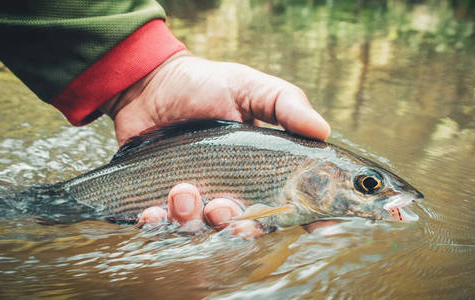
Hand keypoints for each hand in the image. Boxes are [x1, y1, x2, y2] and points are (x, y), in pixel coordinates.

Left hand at [102, 51, 332, 236]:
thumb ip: (286, 105)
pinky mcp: (161, 198)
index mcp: (260, 169)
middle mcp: (232, 188)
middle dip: (237, 225)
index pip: (289, 200)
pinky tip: (151, 212)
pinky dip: (157, 224)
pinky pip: (161, 225)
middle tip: (224, 207)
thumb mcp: (250, 87)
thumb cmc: (206, 83)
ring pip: (202, 228)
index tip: (319, 226)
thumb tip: (323, 130)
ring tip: (182, 190)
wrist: (152, 83)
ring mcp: (197, 195)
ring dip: (193, 219)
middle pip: (245, 225)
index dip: (306, 216)